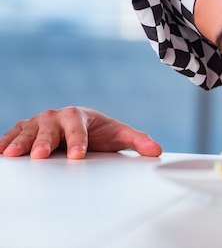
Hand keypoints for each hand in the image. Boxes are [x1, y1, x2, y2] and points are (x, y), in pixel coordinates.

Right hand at [0, 107, 161, 158]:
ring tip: (15, 154)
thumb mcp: (118, 135)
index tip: (79, 154)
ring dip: (22, 142)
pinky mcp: (26, 129)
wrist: (82, 124)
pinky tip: (1, 151)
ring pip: (29, 131)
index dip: (79, 141)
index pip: (79, 129)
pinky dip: (6, 140)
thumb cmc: (99, 131)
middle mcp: (57, 117)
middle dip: (47, 142)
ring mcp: (40, 122)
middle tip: (44, 154)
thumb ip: (137, 141)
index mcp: (79, 116)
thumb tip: (156, 150)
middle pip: (51, 129)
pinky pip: (14, 133)